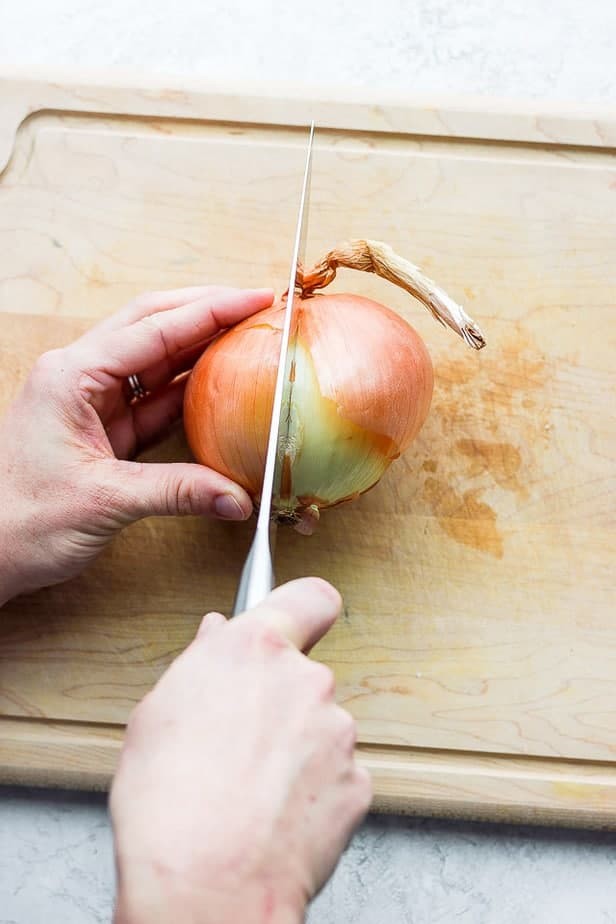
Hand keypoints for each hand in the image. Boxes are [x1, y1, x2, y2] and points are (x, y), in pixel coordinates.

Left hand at [0, 285, 272, 603]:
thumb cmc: (17, 520)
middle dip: (207, 311)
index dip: (211, 311)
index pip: (153, 328)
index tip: (256, 299)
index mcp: (72, 376)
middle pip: (153, 324)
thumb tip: (237, 495)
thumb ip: (177, 492)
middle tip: (258, 306)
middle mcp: (81, 377)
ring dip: (201, 347)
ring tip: (249, 337)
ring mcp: (92, 402)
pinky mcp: (103, 430)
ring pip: (156, 359)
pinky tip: (221, 386)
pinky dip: (189, 391)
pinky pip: (154, 399)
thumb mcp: (103, 501)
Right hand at [110, 578, 371, 923]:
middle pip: (304, 673)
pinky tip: (274, 812)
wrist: (207, 886)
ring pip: (320, 726)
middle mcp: (306, 680)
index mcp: (255, 650)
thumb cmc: (169, 805)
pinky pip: (335, 773)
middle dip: (280, 698)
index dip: (304, 608)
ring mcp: (338, 732)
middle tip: (240, 737)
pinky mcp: (357, 782)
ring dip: (296, 746)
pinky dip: (313, 789)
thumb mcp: (156, 714)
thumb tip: (216, 637)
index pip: (310, 597)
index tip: (298, 619)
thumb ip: (199, 662)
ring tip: (250, 786)